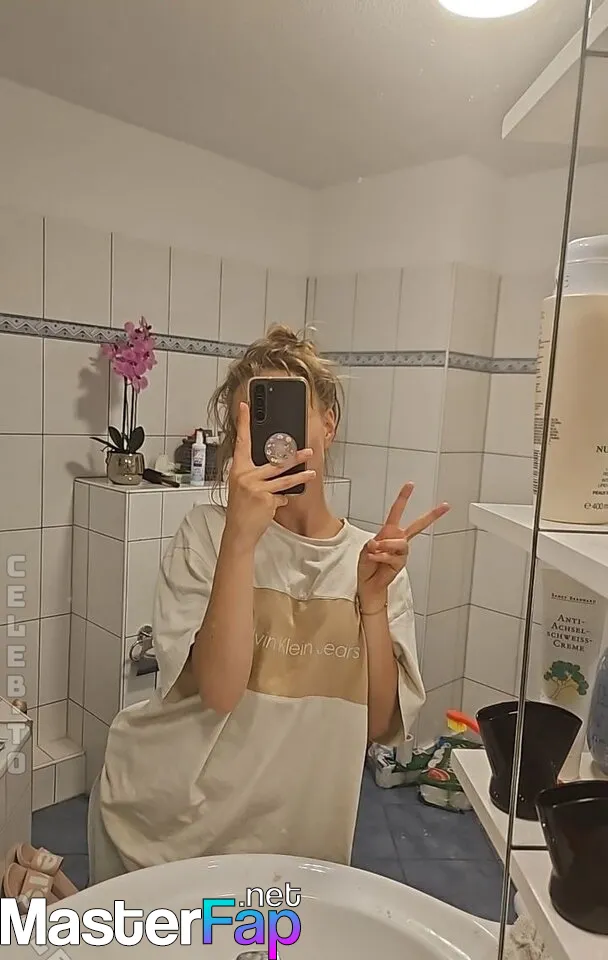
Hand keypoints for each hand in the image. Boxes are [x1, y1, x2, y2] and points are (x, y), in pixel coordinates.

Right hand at [225, 402, 315, 548]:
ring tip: (312, 472)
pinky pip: (281, 495)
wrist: (238, 532)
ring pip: (284, 478)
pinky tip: (274, 506)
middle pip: (274, 461)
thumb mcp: (242, 487)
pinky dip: (281, 500)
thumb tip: (276, 465)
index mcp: (237, 469)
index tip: (246, 406)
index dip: (243, 422)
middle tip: (308, 450)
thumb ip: (254, 474)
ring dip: (301, 475)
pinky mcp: (265, 499)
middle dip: (294, 456)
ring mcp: (255, 487)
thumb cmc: (241, 509)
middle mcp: (245, 475)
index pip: (241, 441)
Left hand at [357, 483, 449, 609]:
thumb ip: (373, 544)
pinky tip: (373, 559)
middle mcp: (399, 539)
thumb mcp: (366, 549)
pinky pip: (390, 556)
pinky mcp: (401, 563)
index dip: (404, 497)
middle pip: (418, 525)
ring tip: (374, 551)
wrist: (368, 583)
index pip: (397, 511)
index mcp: (390, 531)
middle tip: (445, 506)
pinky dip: (379, 557)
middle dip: (432, 515)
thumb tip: (379, 542)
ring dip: (385, 546)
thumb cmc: (368, 565)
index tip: (411, 484)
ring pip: (399, 542)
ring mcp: (401, 552)